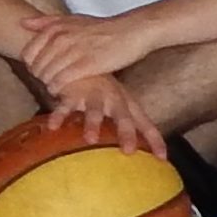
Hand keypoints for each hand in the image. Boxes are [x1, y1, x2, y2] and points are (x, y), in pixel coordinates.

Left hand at [16, 11, 161, 98]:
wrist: (131, 32)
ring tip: (57, 89)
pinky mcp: (86, 65)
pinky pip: (61, 81)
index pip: (28, 53)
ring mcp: (73, 51)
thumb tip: (23, 22)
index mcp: (55, 28)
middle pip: (36, 67)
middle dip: (39, 78)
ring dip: (49, 85)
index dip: (31, 66)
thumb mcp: (73, 19)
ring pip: (47, 75)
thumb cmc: (102, 28)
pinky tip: (64, 93)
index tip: (40, 71)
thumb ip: (47, 22)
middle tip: (49, 82)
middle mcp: (61, 38)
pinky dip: (59, 89)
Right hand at [40, 75, 165, 157]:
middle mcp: (113, 99)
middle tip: (128, 151)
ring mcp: (93, 95)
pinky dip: (59, 116)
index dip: (154, 140)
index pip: (145, 124)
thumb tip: (137, 153)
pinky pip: (65, 105)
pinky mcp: (72, 92)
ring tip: (90, 140)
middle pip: (123, 117)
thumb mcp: (118, 102)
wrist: (79, 58)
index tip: (162, 158)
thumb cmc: (102, 88)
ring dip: (93, 124)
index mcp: (128, 103)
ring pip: (95, 111)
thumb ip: (127, 123)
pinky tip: (53, 126)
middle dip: (126, 133)